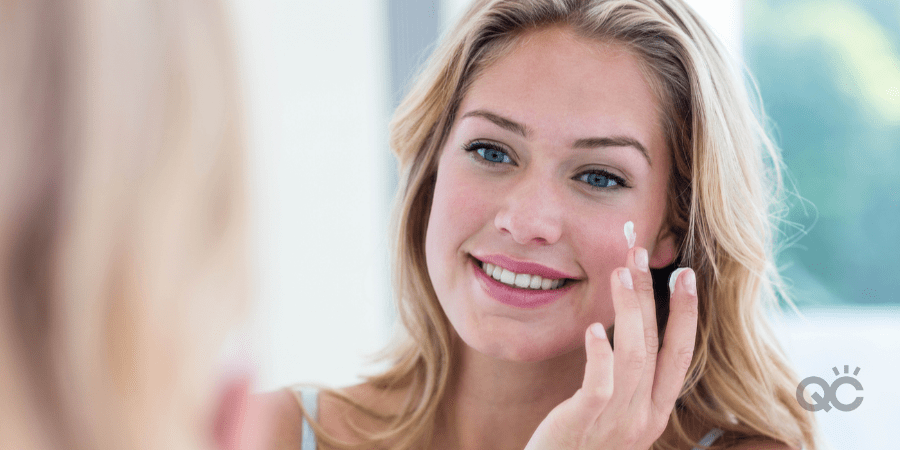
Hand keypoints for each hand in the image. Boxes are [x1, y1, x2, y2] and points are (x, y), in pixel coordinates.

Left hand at [524, 247, 698, 449]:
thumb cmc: (580, 441)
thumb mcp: (615, 411)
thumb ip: (628, 377)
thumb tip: (632, 324)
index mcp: (655, 411)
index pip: (680, 354)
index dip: (686, 313)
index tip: (685, 275)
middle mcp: (643, 417)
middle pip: (655, 346)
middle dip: (651, 295)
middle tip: (641, 253)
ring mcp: (615, 422)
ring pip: (633, 358)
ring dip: (629, 310)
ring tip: (619, 273)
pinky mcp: (582, 424)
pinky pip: (598, 386)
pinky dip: (600, 354)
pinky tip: (593, 328)